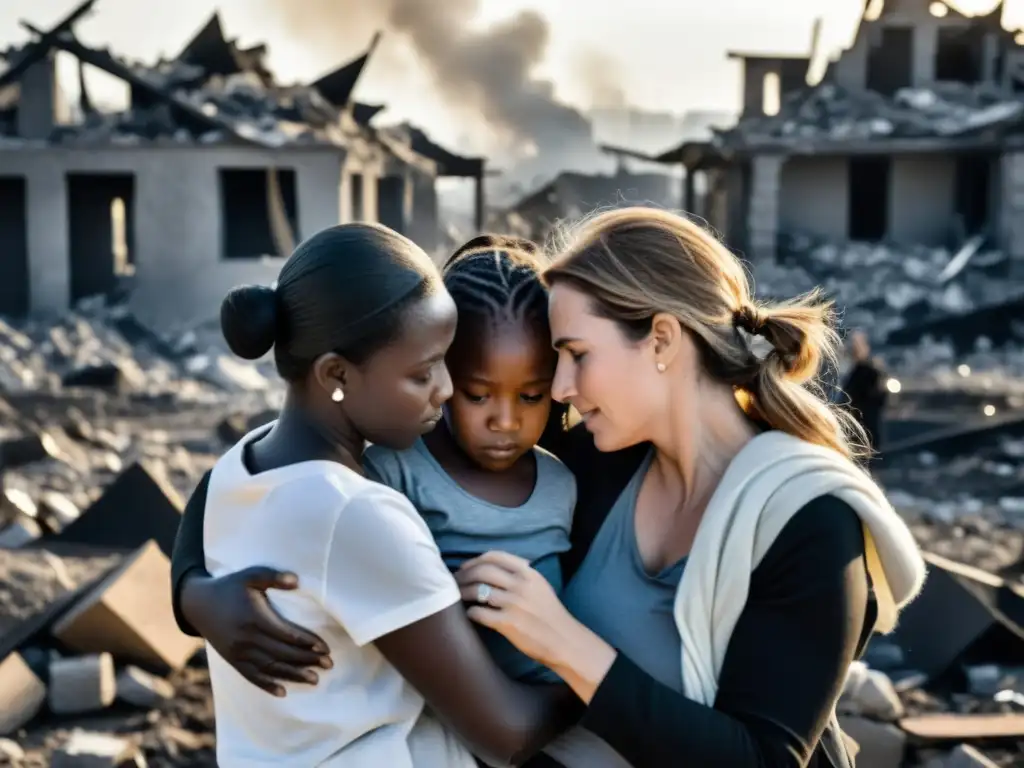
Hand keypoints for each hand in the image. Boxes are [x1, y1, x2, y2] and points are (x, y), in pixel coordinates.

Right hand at [180, 567, 331, 696]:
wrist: (199, 604)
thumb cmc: (230, 587)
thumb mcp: (250, 575)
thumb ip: (272, 576)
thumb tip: (296, 580)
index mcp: (254, 618)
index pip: (286, 635)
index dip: (307, 642)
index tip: (325, 648)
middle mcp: (246, 639)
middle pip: (282, 654)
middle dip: (307, 660)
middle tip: (329, 664)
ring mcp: (238, 653)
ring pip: (270, 668)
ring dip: (293, 675)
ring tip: (315, 680)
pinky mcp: (232, 660)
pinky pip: (251, 677)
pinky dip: (267, 685)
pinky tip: (282, 692)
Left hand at [455, 551, 578, 667]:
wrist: (564, 640)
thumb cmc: (550, 614)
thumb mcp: (540, 586)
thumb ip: (521, 575)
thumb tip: (493, 568)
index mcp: (529, 573)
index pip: (495, 556)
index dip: (475, 560)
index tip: (465, 567)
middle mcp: (520, 585)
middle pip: (482, 571)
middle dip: (464, 575)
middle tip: (455, 582)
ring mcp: (513, 604)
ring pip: (477, 591)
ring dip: (462, 593)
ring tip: (457, 597)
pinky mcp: (508, 624)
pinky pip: (479, 613)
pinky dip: (470, 612)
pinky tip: (469, 614)